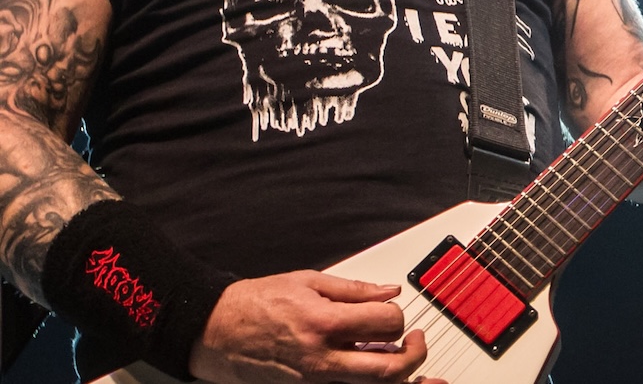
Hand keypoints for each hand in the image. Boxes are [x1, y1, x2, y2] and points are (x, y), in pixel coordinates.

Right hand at [188, 272, 442, 383]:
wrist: (215, 331)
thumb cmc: (255, 304)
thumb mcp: (307, 281)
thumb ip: (354, 289)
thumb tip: (388, 290)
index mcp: (324, 323)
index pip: (387, 323)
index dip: (397, 313)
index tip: (390, 306)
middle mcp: (322, 358)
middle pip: (389, 369)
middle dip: (413, 354)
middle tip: (415, 339)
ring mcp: (315, 379)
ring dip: (393, 370)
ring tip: (394, 351)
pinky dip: (364, 377)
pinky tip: (367, 362)